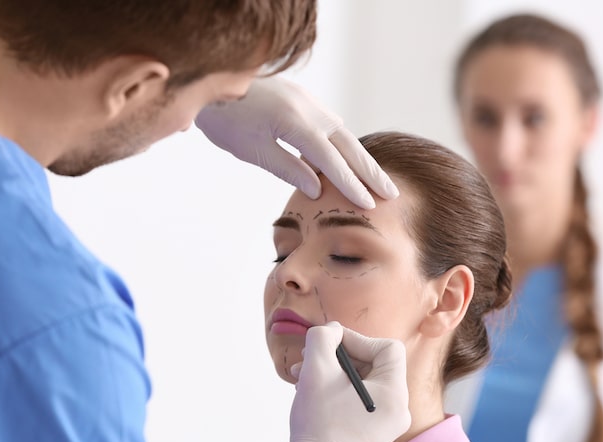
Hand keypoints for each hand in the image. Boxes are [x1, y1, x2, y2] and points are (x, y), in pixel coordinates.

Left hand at [194, 77, 398, 208]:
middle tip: (391, 193)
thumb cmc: (225, 118)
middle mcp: (309, 108)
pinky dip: (343, 142)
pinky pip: (330, 123)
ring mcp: (307, 100)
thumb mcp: (253, 149)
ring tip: (376, 179)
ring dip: (360, 157)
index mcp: (296, 124)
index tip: (369, 204)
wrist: (211, 77)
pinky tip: (348, 156)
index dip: (351, 185)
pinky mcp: (301, 98)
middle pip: (348, 144)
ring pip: (342, 132)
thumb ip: (288, 168)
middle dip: (370, 171)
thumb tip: (318, 188)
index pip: (332, 160)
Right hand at [280, 322, 410, 441]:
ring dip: (333, 374)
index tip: (331, 346)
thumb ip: (323, 337)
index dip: (358, 339)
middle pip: (374, 364)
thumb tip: (332, 330)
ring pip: (363, 382)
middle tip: (311, 358)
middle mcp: (398, 409)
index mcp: (394, 393)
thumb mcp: (316, 369)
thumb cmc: (317, 423)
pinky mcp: (373, 434)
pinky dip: (337, 391)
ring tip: (303, 377)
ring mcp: (387, 424)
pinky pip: (360, 400)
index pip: (387, 348)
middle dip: (339, 358)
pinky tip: (311, 393)